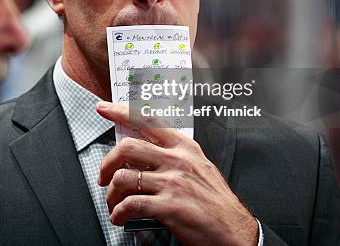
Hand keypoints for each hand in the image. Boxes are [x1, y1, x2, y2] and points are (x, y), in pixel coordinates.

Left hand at [96, 101, 257, 245]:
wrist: (235, 231)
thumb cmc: (216, 202)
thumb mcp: (199, 166)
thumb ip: (173, 155)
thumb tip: (143, 150)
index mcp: (184, 147)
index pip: (147, 120)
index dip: (121, 111)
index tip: (104, 108)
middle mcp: (177, 161)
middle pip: (127, 148)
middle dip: (107, 163)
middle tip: (103, 175)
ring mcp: (173, 183)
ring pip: (124, 178)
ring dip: (111, 194)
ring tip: (114, 203)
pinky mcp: (169, 207)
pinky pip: (130, 205)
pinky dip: (118, 213)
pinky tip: (120, 217)